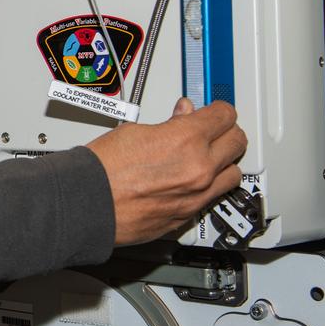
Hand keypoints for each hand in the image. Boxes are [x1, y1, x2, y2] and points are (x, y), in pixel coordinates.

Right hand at [86, 98, 246, 245]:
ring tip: (208, 158)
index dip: (219, 109)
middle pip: (237, 142)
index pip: (225, 115)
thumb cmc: (102, 168)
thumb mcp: (134, 130)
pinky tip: (191, 182)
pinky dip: (208, 188)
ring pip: (233, 174)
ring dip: (224, 163)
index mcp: (187, 140)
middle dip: (226, 133)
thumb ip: (169, 124)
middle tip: (214, 130)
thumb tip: (183, 116)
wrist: (87, 203)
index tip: (215, 111)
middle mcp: (199, 169)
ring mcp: (196, 196)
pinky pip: (213, 198)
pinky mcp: (188, 216)